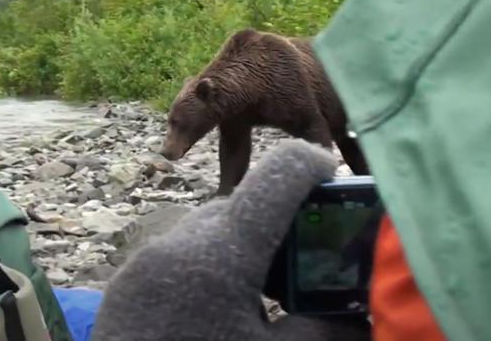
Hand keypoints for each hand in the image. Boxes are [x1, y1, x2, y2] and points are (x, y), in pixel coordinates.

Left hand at [91, 138, 371, 340]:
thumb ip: (325, 330)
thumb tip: (363, 315)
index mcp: (223, 257)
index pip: (277, 177)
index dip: (312, 166)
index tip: (331, 174)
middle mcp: (179, 243)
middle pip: (242, 204)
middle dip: (279, 220)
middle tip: (304, 259)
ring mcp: (146, 261)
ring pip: (209, 227)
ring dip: (241, 243)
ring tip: (260, 290)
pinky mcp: (126, 282)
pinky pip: (178, 252)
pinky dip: (208, 262)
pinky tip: (217, 306)